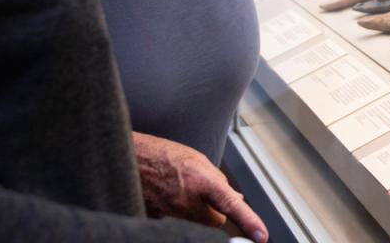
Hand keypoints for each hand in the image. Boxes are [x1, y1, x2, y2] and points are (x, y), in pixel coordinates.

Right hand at [133, 132, 268, 242]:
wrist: (128, 157)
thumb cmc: (162, 155)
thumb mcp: (197, 161)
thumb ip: (218, 182)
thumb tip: (236, 198)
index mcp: (201, 180)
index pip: (231, 205)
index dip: (249, 221)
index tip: (261, 236)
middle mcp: (186, 201)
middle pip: (215, 222)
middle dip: (213, 212)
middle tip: (200, 196)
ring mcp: (170, 216)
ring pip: (196, 226)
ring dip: (194, 216)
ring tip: (179, 194)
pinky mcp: (156, 224)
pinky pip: (176, 227)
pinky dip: (176, 218)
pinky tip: (167, 200)